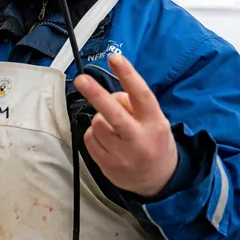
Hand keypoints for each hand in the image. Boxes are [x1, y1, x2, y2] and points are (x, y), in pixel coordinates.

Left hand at [73, 53, 177, 197]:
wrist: (159, 181)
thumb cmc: (153, 141)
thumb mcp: (155, 120)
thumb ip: (135, 105)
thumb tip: (108, 96)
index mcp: (155, 123)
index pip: (141, 95)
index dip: (128, 75)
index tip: (115, 58)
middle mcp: (139, 140)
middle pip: (113, 114)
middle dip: (96, 94)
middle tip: (81, 80)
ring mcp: (122, 156)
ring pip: (97, 123)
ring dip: (100, 119)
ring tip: (113, 128)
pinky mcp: (107, 166)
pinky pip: (90, 138)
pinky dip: (94, 134)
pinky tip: (107, 140)